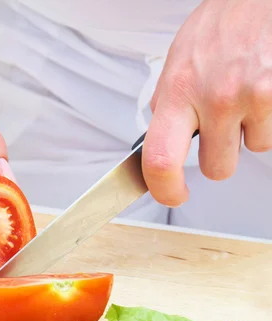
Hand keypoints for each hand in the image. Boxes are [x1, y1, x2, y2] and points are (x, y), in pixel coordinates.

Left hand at [143, 0, 271, 205]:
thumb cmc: (219, 26)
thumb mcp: (178, 62)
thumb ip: (168, 104)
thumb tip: (161, 139)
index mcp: (179, 91)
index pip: (160, 159)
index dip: (164, 189)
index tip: (171, 194)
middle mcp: (215, 98)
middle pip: (217, 169)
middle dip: (218, 157)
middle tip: (220, 129)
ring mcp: (254, 97)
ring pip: (253, 149)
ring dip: (248, 132)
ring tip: (244, 96)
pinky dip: (269, 118)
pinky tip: (262, 90)